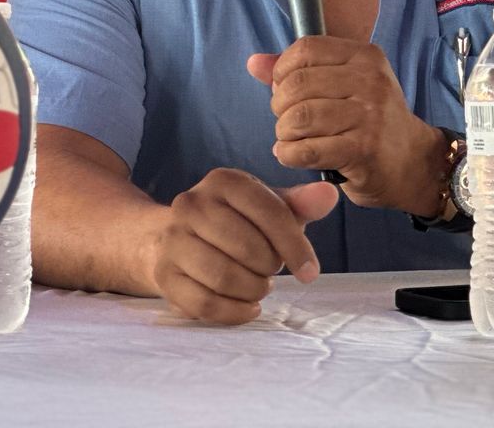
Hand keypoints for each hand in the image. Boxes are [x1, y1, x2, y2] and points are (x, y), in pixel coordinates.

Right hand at [151, 168, 336, 324]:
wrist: (173, 237)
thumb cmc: (234, 222)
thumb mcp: (267, 207)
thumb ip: (300, 204)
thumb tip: (330, 194)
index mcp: (223, 181)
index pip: (270, 213)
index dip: (296, 247)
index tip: (310, 272)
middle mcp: (191, 203)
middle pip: (248, 249)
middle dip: (270, 269)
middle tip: (270, 271)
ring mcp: (173, 239)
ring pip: (225, 278)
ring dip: (253, 291)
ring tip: (259, 286)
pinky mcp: (164, 274)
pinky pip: (205, 304)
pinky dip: (234, 313)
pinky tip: (247, 306)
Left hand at [249, 37, 445, 215]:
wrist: (414, 163)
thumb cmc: (370, 122)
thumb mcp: (343, 86)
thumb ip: (297, 72)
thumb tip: (254, 62)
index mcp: (364, 56)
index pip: (306, 49)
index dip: (282, 71)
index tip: (284, 90)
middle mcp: (370, 81)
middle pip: (297, 84)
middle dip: (280, 106)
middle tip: (287, 121)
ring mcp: (369, 116)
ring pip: (299, 117)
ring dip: (284, 133)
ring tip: (290, 139)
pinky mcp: (363, 150)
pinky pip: (306, 150)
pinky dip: (289, 155)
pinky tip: (293, 155)